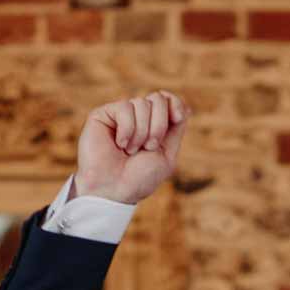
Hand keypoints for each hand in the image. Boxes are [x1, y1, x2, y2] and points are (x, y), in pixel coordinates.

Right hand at [74, 91, 190, 205]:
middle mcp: (139, 118)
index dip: (176, 104)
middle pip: (158, 99)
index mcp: (155, 126)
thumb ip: (176, 130)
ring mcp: (121, 115)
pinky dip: (127, 130)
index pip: (170, 100)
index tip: (177, 118)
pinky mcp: (104, 114)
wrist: (113, 190)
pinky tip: (119, 144)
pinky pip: (125, 107)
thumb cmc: (139, 178)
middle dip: (158, 126)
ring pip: (142, 103)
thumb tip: (185, 107)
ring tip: (130, 151)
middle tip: (148, 147)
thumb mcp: (167, 155)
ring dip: (141, 133)